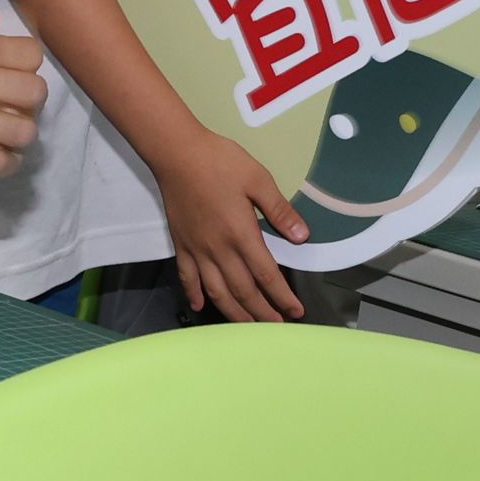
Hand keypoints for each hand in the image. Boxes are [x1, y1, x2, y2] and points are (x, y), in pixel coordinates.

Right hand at [158, 129, 306, 321]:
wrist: (177, 153)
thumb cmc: (220, 162)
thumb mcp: (258, 179)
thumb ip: (280, 211)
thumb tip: (301, 237)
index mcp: (242, 234)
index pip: (266, 275)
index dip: (282, 297)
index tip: (295, 311)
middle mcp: (219, 249)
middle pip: (243, 291)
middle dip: (262, 313)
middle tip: (276, 327)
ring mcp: (198, 250)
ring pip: (216, 292)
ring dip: (234, 313)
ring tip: (247, 326)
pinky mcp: (181, 245)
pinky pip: (187, 277)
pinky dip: (193, 295)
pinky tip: (199, 307)